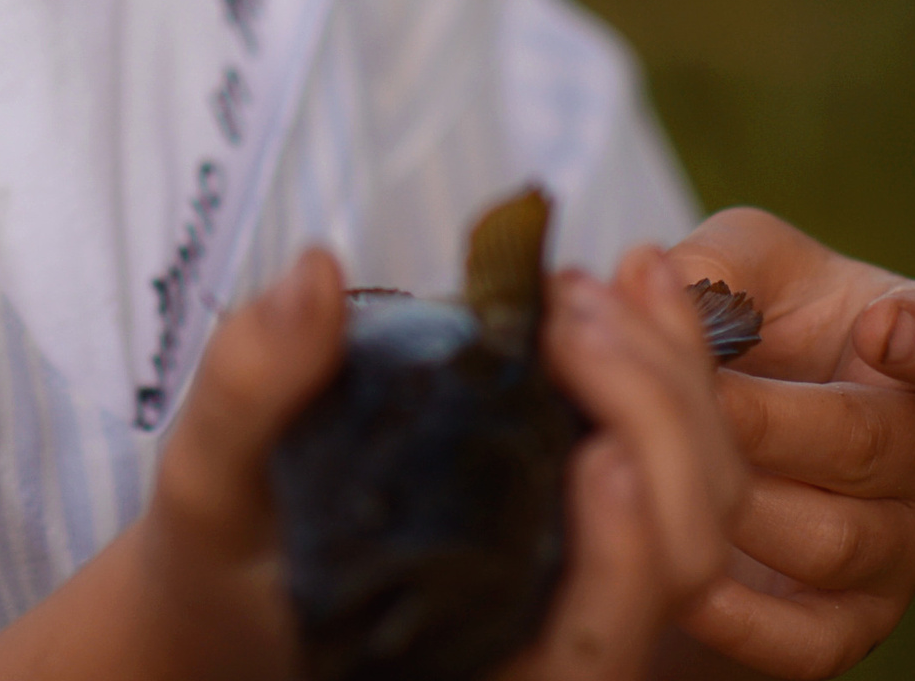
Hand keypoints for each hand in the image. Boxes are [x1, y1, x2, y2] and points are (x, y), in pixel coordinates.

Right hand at [125, 246, 736, 680]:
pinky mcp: (592, 508)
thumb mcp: (209, 481)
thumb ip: (254, 388)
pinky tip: (632, 274)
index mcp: (480, 671)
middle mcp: (557, 636)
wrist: (244, 574)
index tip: (601, 456)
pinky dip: (673, 358)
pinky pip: (681, 451)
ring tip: (592, 280)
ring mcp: (590, 570)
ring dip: (672, 377)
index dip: (621, 568)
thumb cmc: (225, 550)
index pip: (591, 652)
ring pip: (705, 502)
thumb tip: (315, 273)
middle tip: (572, 308)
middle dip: (654, 422)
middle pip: (680, 558)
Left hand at [661, 208, 914, 676]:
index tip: (882, 325)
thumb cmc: (759, 317)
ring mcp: (902, 548)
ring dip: (731, 501)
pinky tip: (673, 573)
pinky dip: (736, 613)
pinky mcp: (851, 623)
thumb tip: (657, 282)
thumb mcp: (743, 264)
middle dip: (760, 418)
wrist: (730, 425)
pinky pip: (805, 640)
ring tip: (646, 459)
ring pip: (827, 542)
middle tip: (682, 392)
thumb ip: (716, 265)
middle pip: (864, 445)